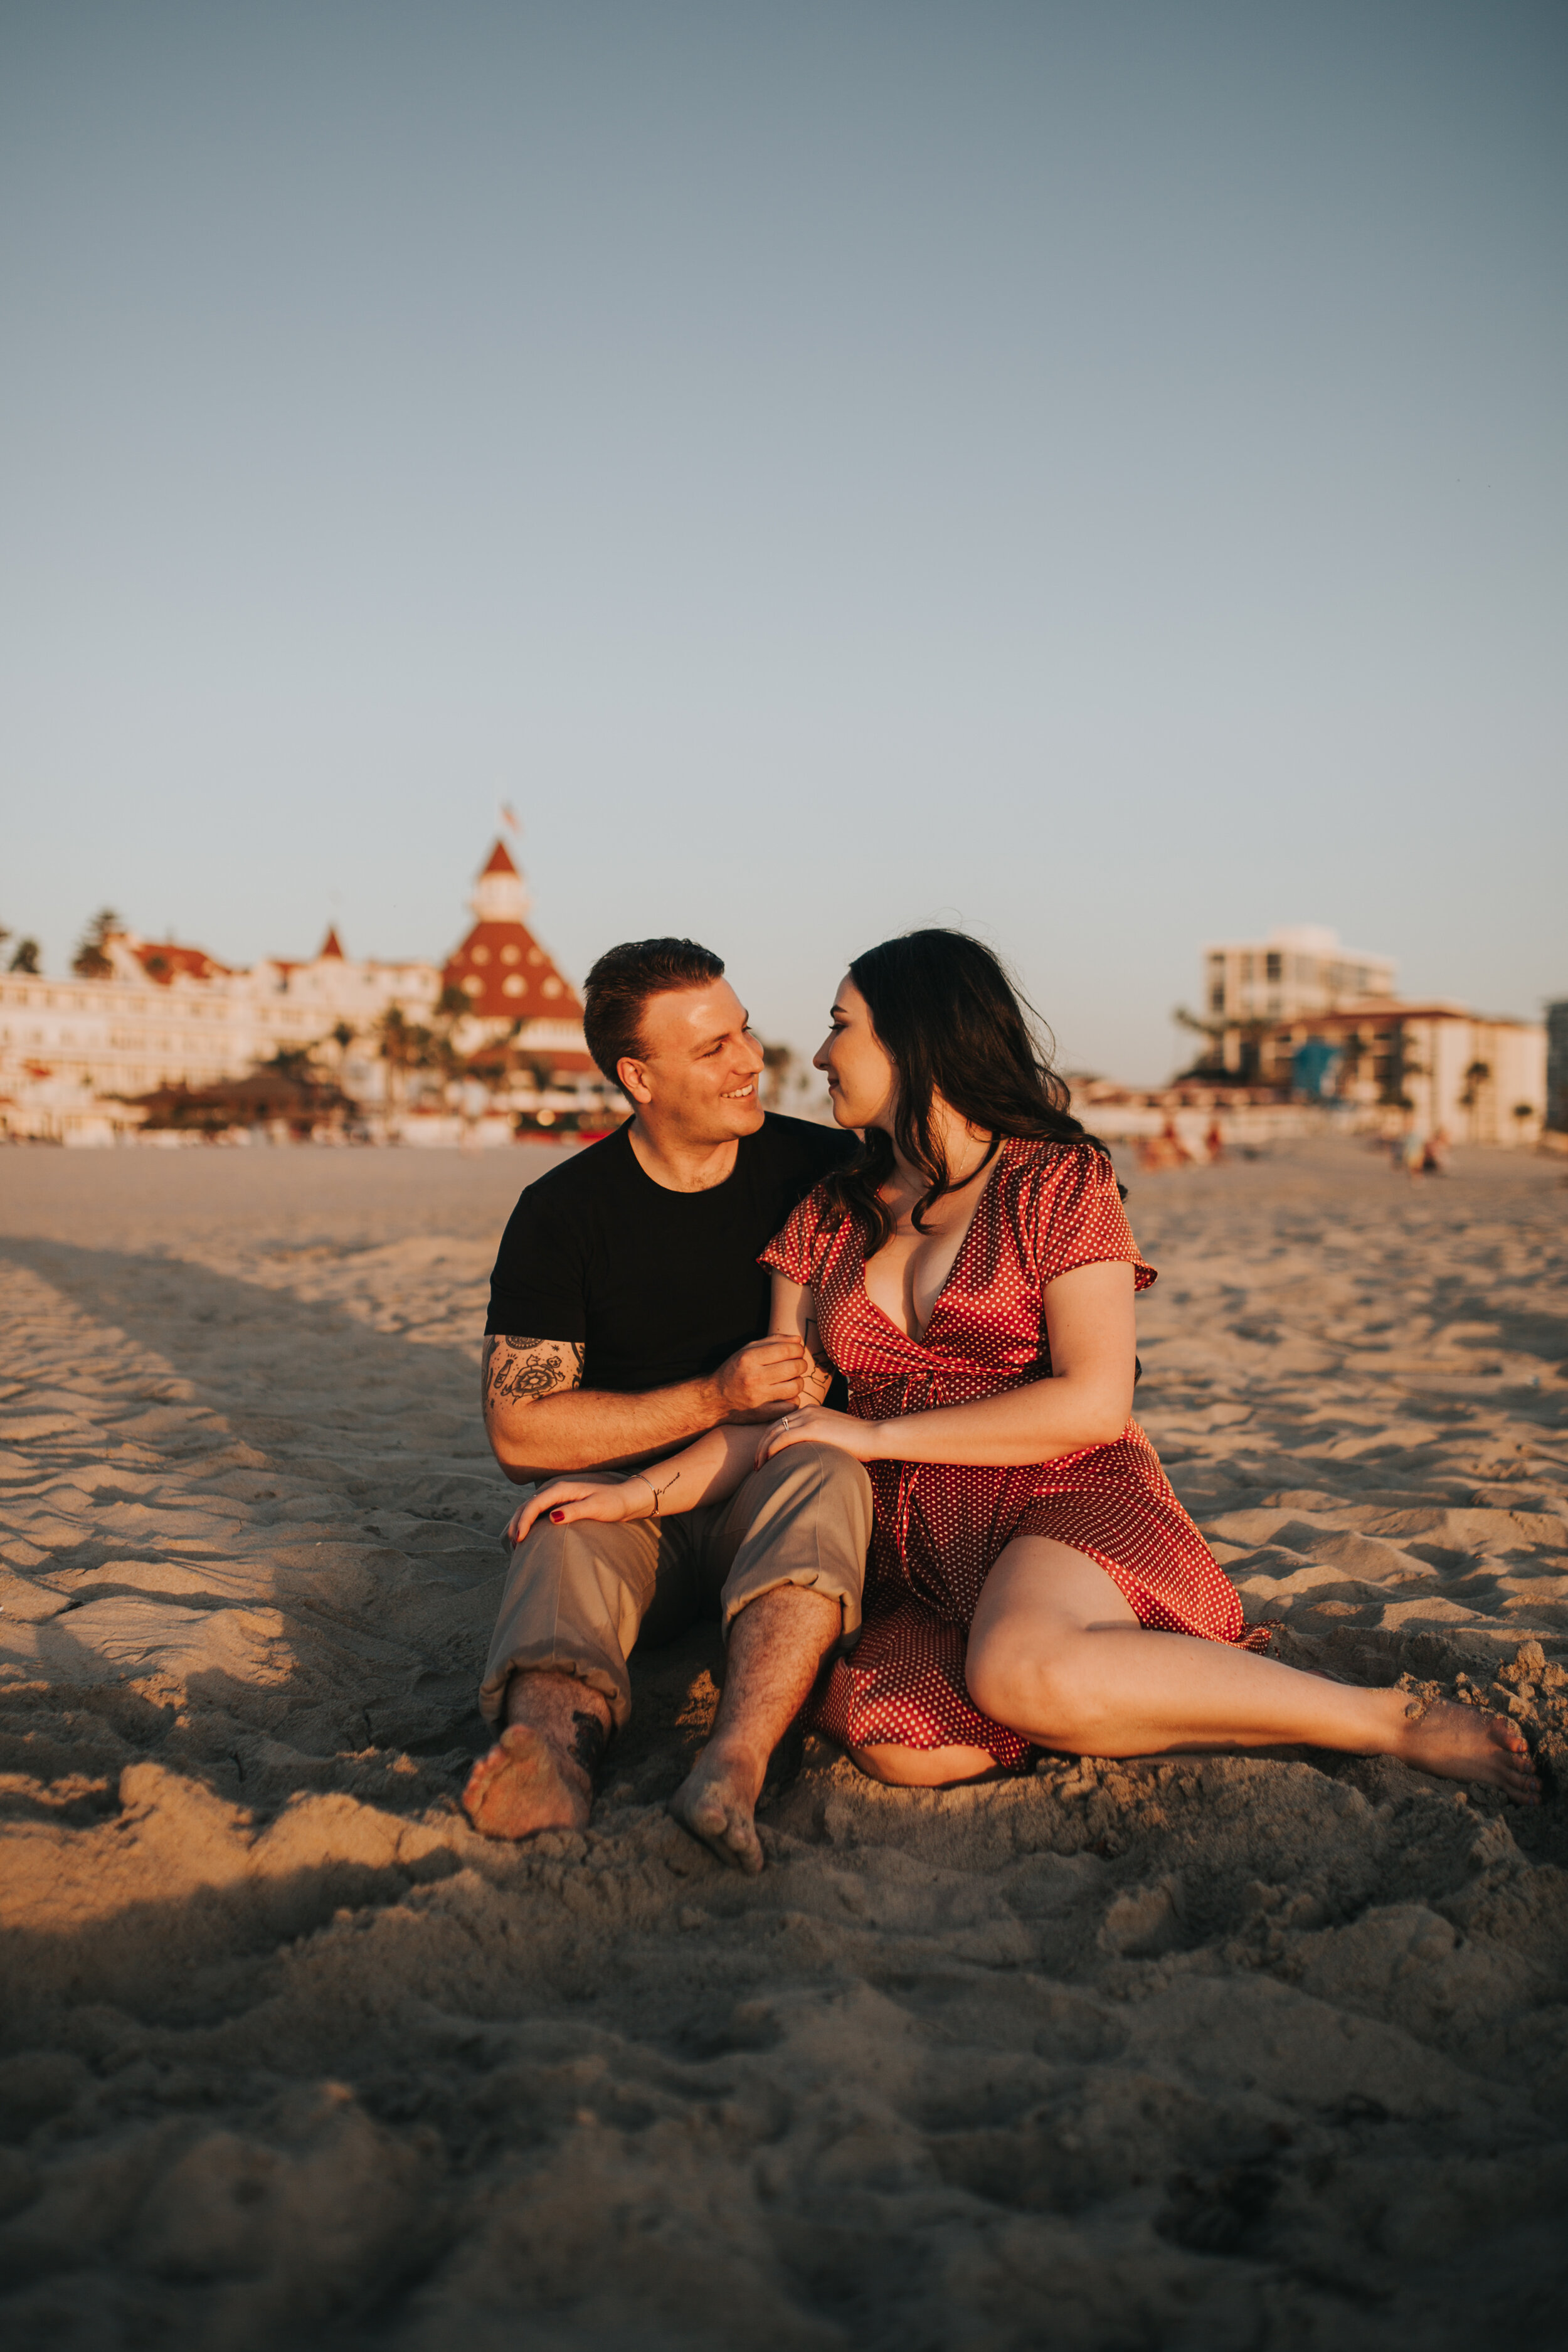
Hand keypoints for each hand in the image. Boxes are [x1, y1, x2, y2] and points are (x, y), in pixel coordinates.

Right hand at [504, 1476, 651, 1546]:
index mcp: (562, 1489)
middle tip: (514, 1545)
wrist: (626, 1499)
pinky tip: (528, 1535)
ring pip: (531, 1508)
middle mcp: (557, 1491)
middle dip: (516, 1524)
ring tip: (517, 1543)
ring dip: (520, 1523)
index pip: (534, 1505)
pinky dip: (529, 1523)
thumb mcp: (595, 1508)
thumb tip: (552, 1517)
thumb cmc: (613, 1503)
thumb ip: (574, 1511)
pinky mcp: (561, 1504)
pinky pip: (539, 1512)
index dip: (523, 1521)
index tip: (520, 1539)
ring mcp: (558, 1497)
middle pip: (528, 1506)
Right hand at [710, 1335, 809, 1421]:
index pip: (786, 1350)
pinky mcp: (763, 1414)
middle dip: (802, 1364)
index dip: (798, 1349)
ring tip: (791, 1380)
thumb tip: (798, 1341)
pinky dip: (793, 1400)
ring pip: (796, 1387)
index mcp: (749, 1358)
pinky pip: (791, 1406)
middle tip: (797, 1365)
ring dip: (798, 1382)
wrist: (715, 1399)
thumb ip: (772, 1341)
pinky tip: (786, 1396)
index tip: (797, 1352)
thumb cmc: (735, 1371)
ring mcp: (758, 1397)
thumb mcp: (747, 1350)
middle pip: (794, 1367)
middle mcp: (753, 1377)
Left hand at [754, 1405, 886, 1469]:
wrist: (875, 1436)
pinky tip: (768, 1461)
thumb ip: (819, 1440)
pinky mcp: (812, 1428)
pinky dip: (772, 1449)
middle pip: (773, 1426)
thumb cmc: (860, 1442)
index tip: (764, 1457)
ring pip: (774, 1432)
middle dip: (761, 1445)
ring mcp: (809, 1418)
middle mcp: (807, 1411)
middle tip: (756, 1464)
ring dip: (763, 1450)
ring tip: (758, 1467)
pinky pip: (783, 1438)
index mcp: (811, 1411)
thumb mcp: (834, 1437)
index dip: (769, 1440)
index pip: (781, 1423)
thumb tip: (809, 1456)